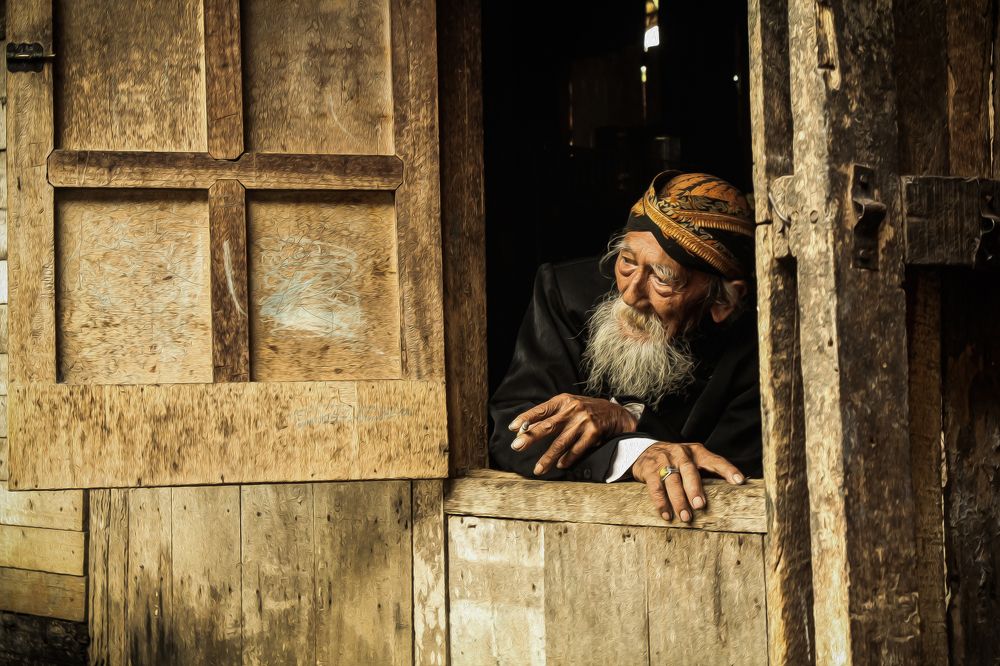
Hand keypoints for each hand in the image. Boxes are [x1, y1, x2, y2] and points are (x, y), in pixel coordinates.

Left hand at [508, 394, 637, 474]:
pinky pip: (577, 449)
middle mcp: (573, 409)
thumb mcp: (569, 406)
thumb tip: (526, 428)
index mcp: (563, 400)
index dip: (526, 418)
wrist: (616, 414)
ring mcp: (584, 421)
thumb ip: (551, 415)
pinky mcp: (594, 432)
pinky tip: (559, 465)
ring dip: (547, 457)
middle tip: (517, 446)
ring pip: (561, 442)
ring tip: (538, 469)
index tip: (513, 428)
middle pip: (548, 426)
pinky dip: (567, 459)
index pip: (541, 410)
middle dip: (531, 437)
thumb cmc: (587, 410)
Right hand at [631, 442, 744, 521]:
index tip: (739, 481)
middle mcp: (681, 454)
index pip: (715, 460)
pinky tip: (666, 514)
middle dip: (694, 488)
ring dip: (678, 500)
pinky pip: (656, 488)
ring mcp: (664, 461)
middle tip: (700, 505)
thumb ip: (706, 472)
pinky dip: (661, 502)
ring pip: (672, 481)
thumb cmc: (676, 461)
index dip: (727, 470)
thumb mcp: (692, 460)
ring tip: (685, 517)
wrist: (645, 451)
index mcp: (697, 452)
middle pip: (689, 471)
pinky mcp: (650, 470)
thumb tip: (729, 495)